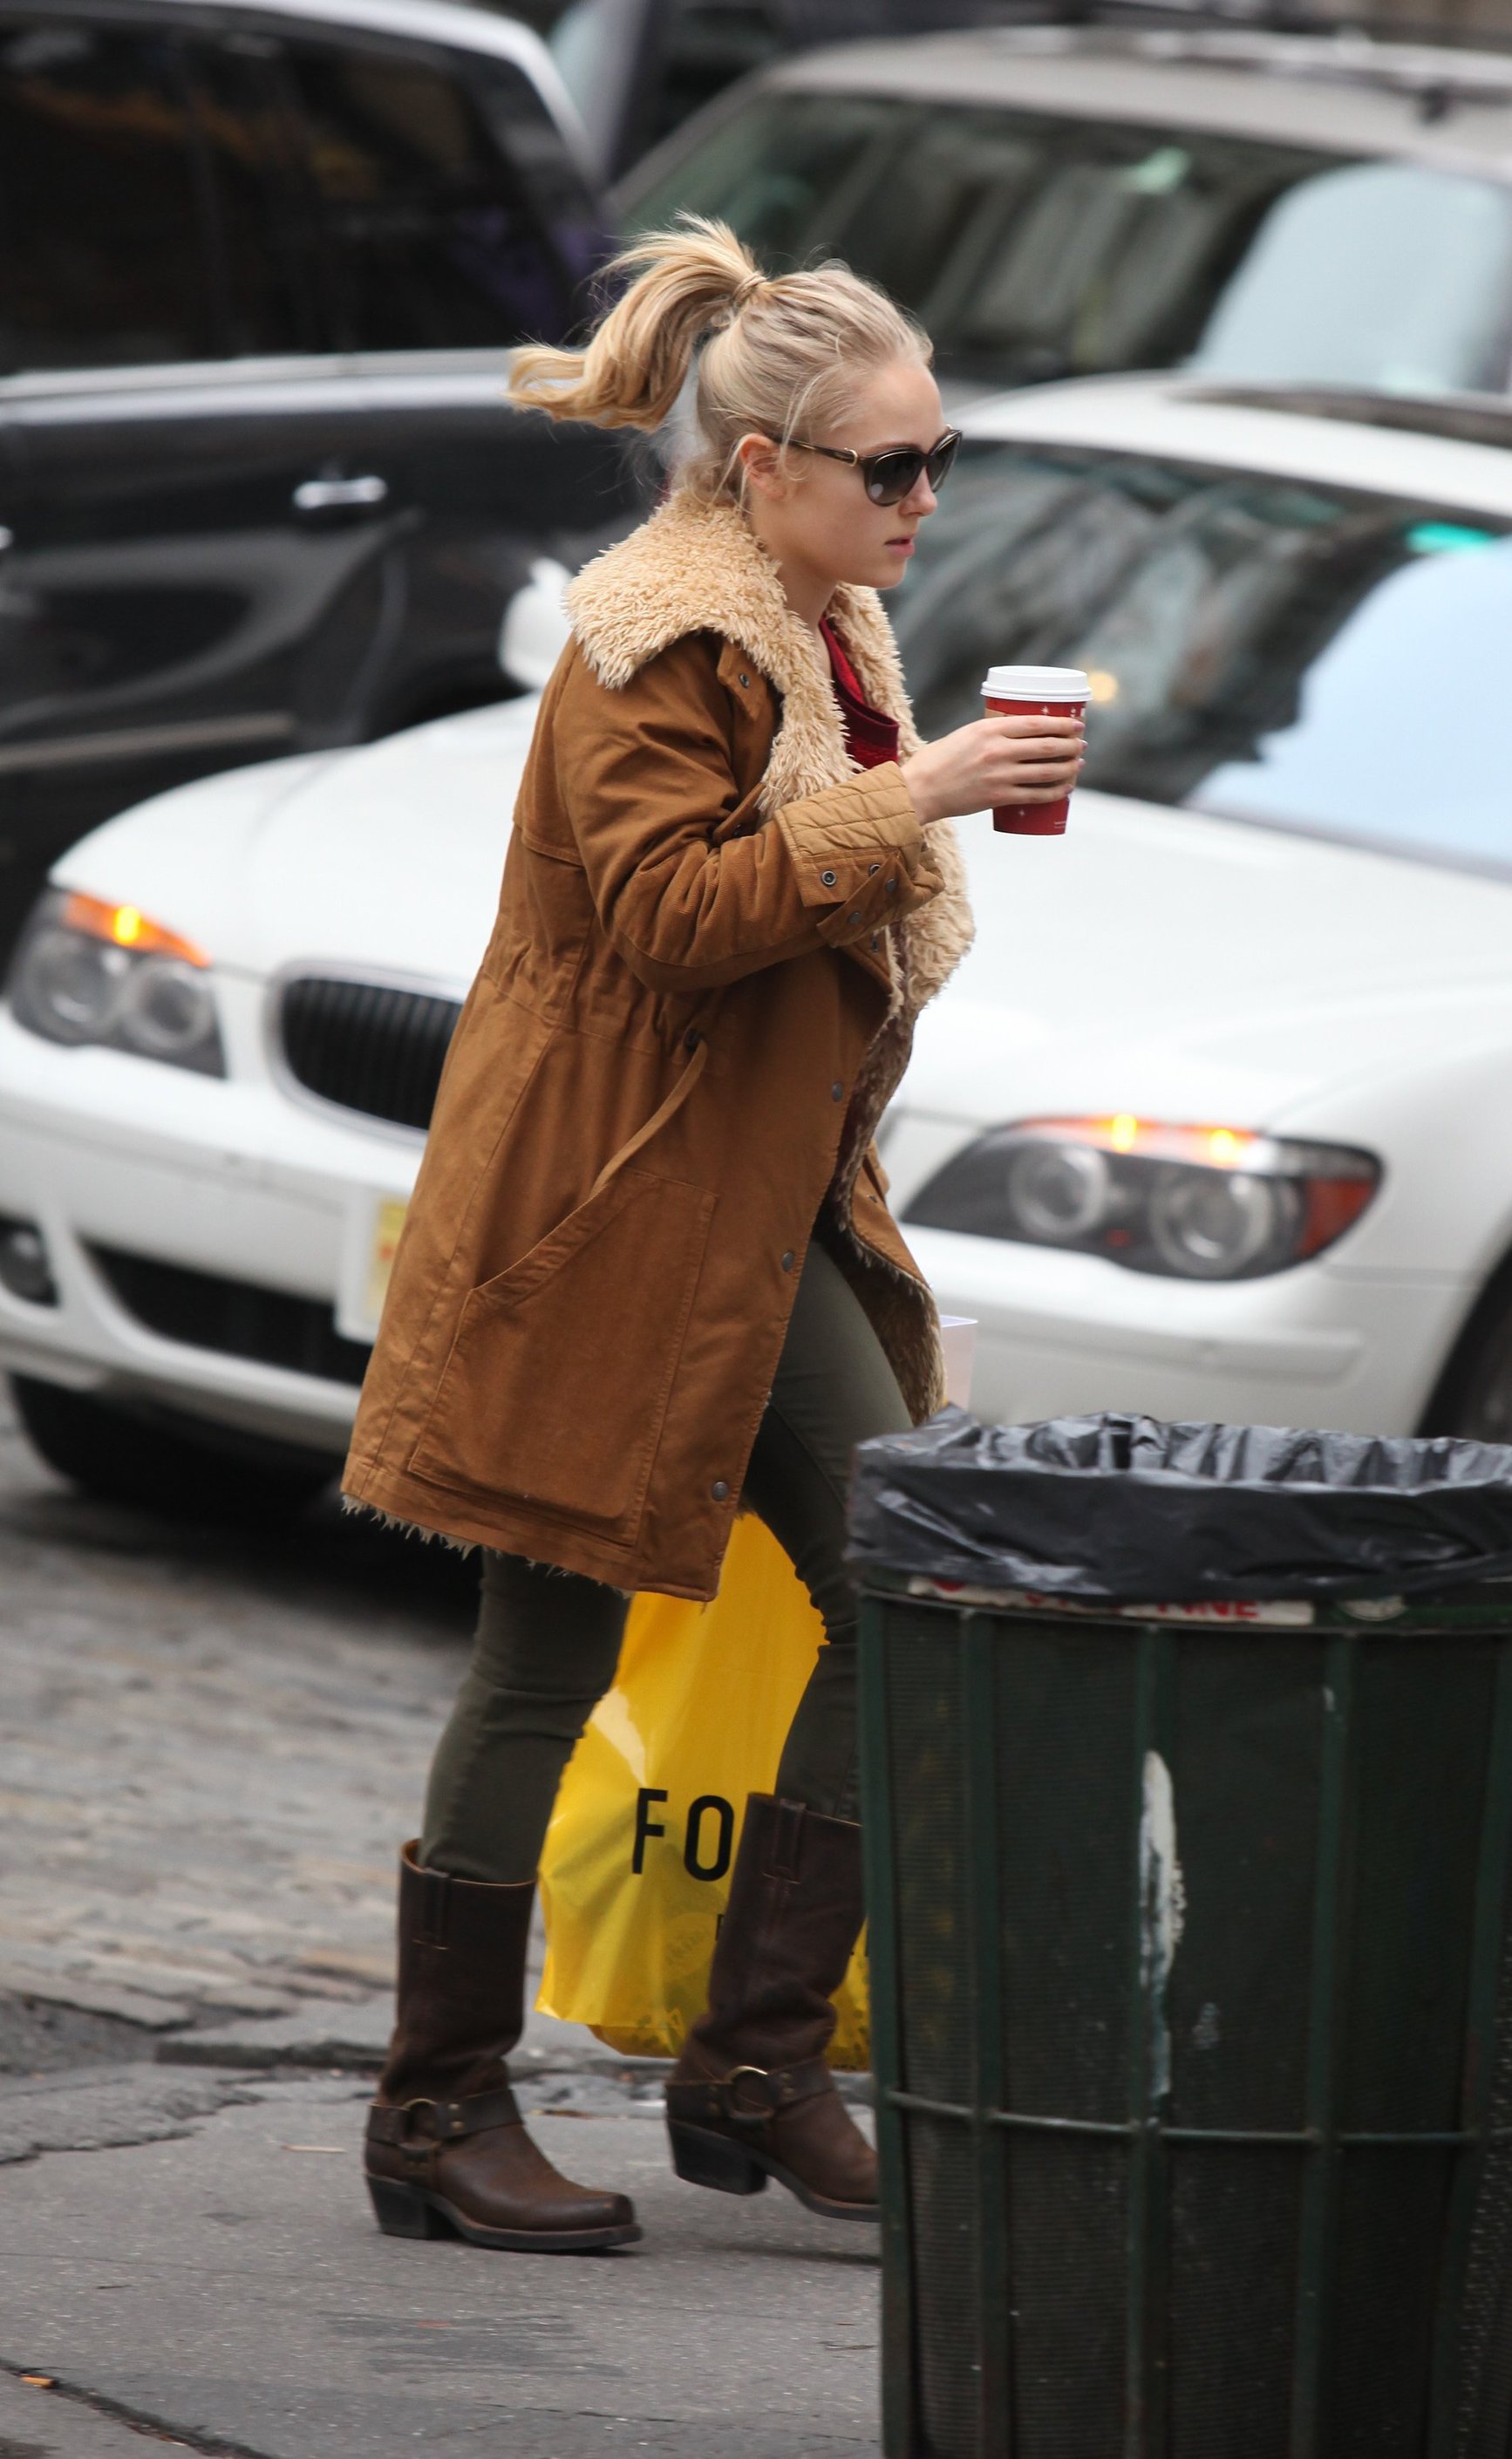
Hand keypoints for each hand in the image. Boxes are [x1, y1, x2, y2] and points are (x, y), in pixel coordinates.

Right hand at [901, 714, 1084, 825]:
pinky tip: (1065, 788)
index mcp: (989, 728)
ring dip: (1069, 768)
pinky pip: (1035, 795)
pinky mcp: (998, 797)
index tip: (1077, 724)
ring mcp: (999, 775)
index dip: (1062, 724)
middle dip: (1071, 745)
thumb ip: (992, 733)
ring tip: (1078, 765)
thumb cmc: (940, 760)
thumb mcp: (966, 734)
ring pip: (1046, 771)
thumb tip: (1020, 734)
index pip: (1036, 723)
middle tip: (1081, 745)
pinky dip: (1055, 792)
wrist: (920, 790)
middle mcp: (997, 750)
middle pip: (1047, 746)